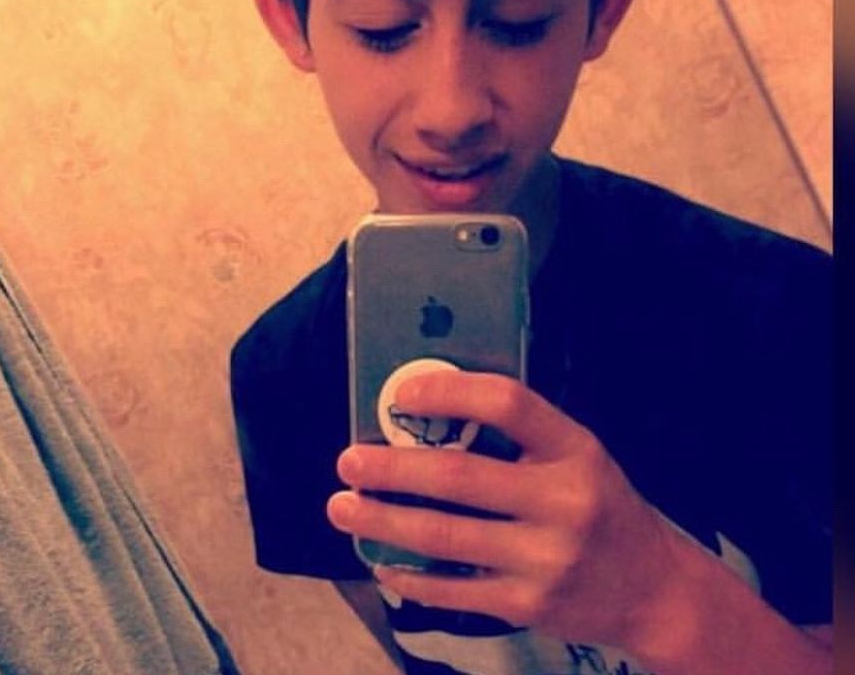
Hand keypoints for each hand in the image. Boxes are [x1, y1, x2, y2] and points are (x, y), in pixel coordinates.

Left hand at [327, 370, 681, 653]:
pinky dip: (409, 576)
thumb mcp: (576, 454)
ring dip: (382, 521)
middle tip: (348, 460)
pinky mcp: (528, 605)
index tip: (401, 394)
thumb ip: (519, 437)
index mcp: (574, 449)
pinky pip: (453, 589)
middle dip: (392, 469)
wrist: (653, 589)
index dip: (449, 392)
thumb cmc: (599, 504)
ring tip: (343, 508)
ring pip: (444, 536)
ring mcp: (545, 558)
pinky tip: (380, 562)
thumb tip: (429, 416)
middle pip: (459, 476)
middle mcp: (563, 501)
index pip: (508, 403)